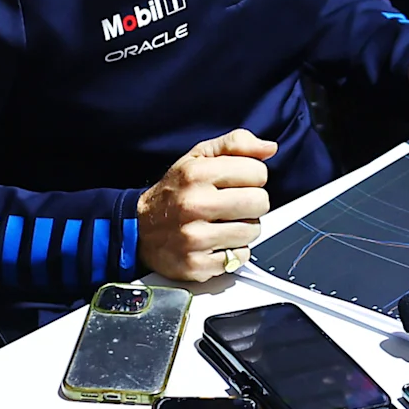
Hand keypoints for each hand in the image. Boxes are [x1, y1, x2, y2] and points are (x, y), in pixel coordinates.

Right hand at [136, 131, 278, 281]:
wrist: (139, 228)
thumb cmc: (175, 191)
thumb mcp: (199, 157)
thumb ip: (235, 144)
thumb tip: (269, 148)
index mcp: (197, 173)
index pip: (258, 172)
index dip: (253, 177)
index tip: (238, 182)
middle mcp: (194, 204)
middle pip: (260, 202)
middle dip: (252, 203)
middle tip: (234, 204)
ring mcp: (194, 238)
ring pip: (253, 231)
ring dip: (244, 228)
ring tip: (223, 223)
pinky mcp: (196, 264)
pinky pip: (239, 257)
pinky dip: (232, 251)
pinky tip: (216, 242)